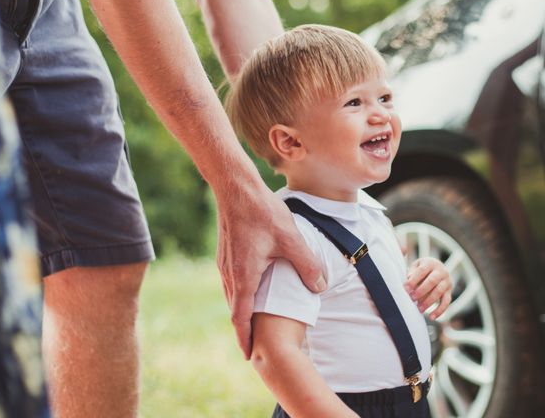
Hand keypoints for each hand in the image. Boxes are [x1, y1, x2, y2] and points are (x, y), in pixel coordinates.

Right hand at [216, 185, 325, 358]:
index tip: (249, 356)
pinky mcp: (225, 253)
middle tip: (252, 346)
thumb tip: (320, 287)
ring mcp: (224, 263)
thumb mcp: (291, 239)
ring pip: (231, 295)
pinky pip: (229, 282)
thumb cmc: (262, 212)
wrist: (235, 188)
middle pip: (234, 309)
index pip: (241, 317)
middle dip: (243, 329)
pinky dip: (238, 295)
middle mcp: (229, 273)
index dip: (245, 338)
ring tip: (250, 324)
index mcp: (243, 275)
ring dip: (240, 312)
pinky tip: (248, 290)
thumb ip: (307, 265)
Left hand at [404, 257, 451, 319]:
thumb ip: (412, 272)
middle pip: (432, 281)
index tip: (406, 289)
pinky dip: (439, 310)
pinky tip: (431, 317)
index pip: (422, 271)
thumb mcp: (416, 266)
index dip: (413, 280)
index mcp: (430, 263)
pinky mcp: (449, 292)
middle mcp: (441, 271)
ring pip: (439, 292)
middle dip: (421, 291)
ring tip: (419, 308)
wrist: (436, 268)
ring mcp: (447, 282)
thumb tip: (408, 281)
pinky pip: (446, 302)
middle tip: (412, 298)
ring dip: (428, 301)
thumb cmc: (421, 269)